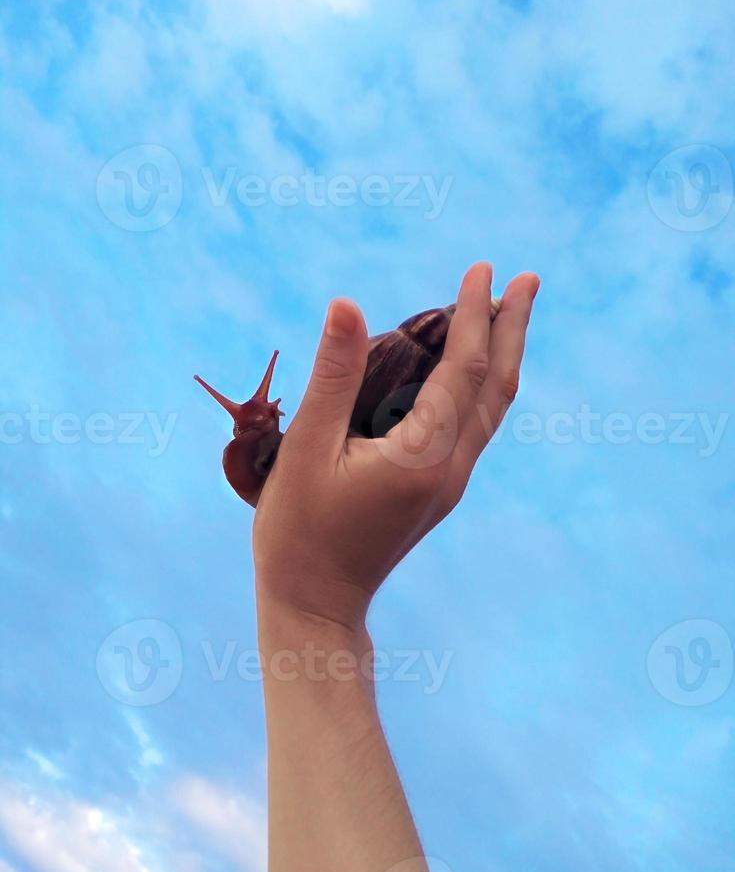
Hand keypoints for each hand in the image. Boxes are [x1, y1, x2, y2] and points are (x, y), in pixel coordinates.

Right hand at [253, 262, 538, 631]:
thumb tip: (346, 304)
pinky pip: (474, 427)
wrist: (315, 603)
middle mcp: (449, 470)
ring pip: (491, 410)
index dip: (475, 314)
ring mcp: (448, 484)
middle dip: (512, 329)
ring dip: (502, 356)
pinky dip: (481, 386)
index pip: (464, 370)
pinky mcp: (438, 491)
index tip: (484, 268)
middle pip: (497, 387)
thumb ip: (332, 375)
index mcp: (421, 457)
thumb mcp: (305, 448)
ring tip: (508, 313)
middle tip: (526, 279)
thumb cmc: (297, 529)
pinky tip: (469, 371)